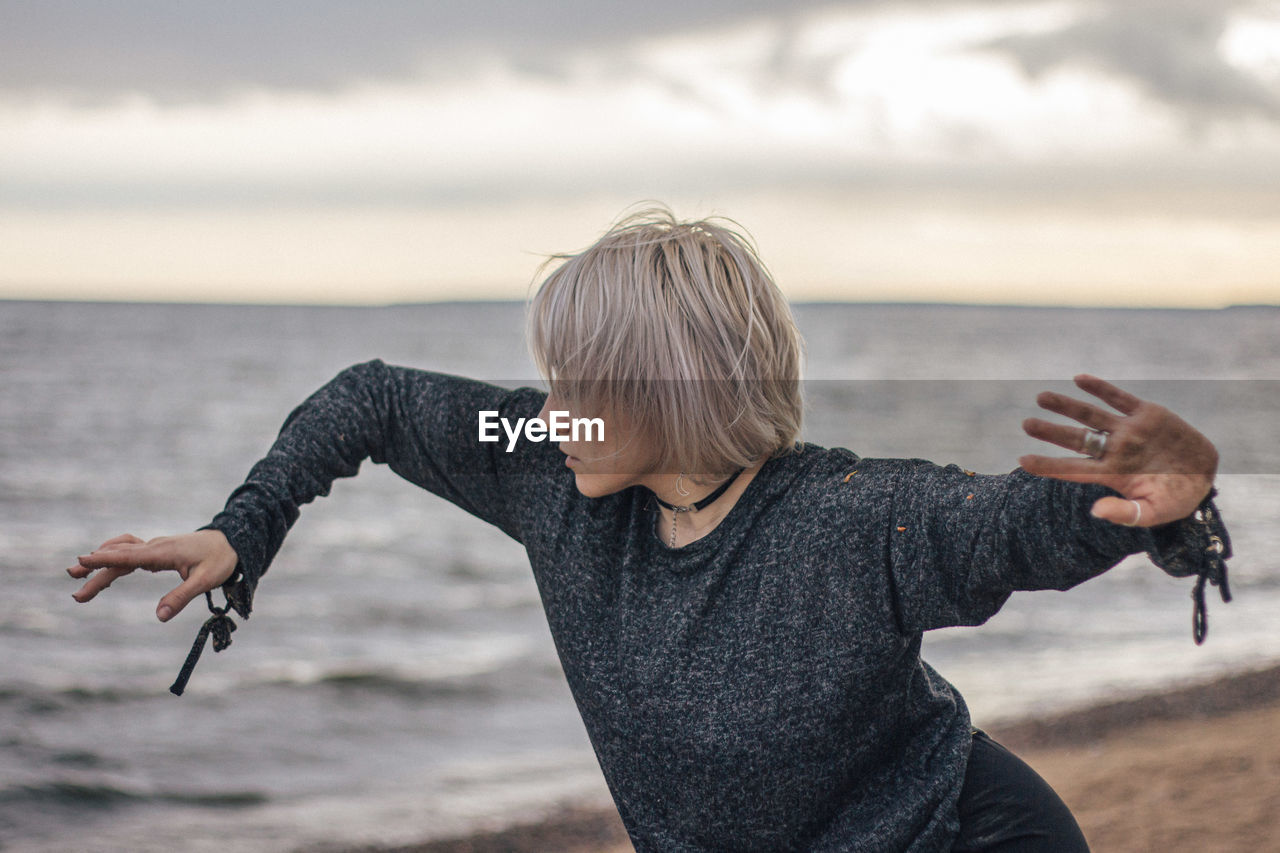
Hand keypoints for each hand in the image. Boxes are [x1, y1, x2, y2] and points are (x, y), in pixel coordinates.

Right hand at [67, 530, 238, 621]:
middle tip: (74, 583)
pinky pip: (131, 553)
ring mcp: (156, 548)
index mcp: (163, 553)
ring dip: (101, 562)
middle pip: (119, 557)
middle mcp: (155, 547)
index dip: (104, 559)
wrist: (232, 541)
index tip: (82, 560)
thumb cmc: (221, 559)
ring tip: (80, 575)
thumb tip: (158, 617)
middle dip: (96, 569)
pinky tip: (106, 568)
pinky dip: (114, 558)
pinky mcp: (158, 551)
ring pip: (122, 554)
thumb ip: (181, 597)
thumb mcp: (205, 580)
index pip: (128, 556)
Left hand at [1019, 374, 1217, 526]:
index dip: (1048, 465)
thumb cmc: (1176, 498)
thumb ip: (1126, 514)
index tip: (1022, 460)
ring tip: (1041, 397)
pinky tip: (1079, 379)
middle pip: (1076, 438)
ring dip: (1066, 406)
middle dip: (1051, 431)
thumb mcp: (1153, 512)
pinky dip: (1100, 388)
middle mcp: (1114, 450)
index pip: (1073, 469)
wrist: (1206, 475)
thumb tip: (1095, 511)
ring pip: (1091, 415)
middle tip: (1026, 424)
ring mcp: (1128, 430)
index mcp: (1111, 474)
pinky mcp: (1146, 414)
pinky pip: (1119, 398)